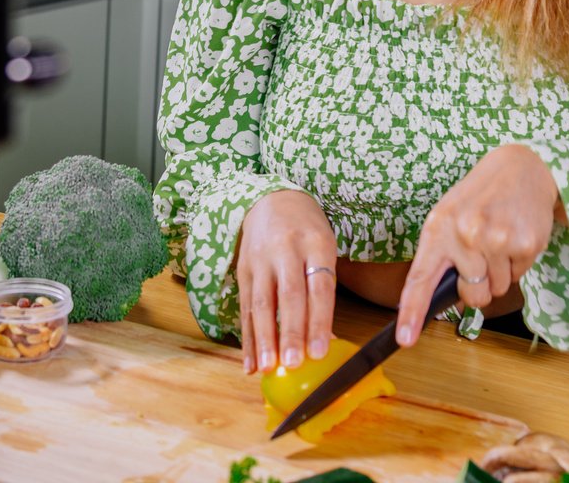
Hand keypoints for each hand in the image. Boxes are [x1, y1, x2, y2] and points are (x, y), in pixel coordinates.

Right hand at [236, 189, 337, 374]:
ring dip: (264, 339)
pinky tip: (250, 362)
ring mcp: (261, 259)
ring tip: (267, 368)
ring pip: (262, 303)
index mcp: (316, 243)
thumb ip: (324, 291)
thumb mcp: (325, 249)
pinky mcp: (243, 269)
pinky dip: (247, 338)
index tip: (320, 351)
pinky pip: (245, 307)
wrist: (272, 200)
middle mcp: (287, 249)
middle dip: (290, 333)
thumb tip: (325, 340)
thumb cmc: (307, 231)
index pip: (319, 287)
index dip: (319, 321)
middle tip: (293, 364)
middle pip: (289, 296)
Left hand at [395, 143, 560, 346]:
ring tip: (498, 238)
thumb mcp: (447, 215)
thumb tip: (439, 299)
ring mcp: (497, 240)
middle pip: (471, 296)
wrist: (521, 166)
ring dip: (499, 272)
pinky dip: (517, 263)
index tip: (405, 339)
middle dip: (477, 286)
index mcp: (438, 228)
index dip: (412, 312)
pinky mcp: (526, 244)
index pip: (420, 278)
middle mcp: (465, 235)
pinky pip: (519, 276)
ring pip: (497, 289)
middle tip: (481, 255)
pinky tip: (514, 235)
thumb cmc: (479, 196)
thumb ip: (440, 254)